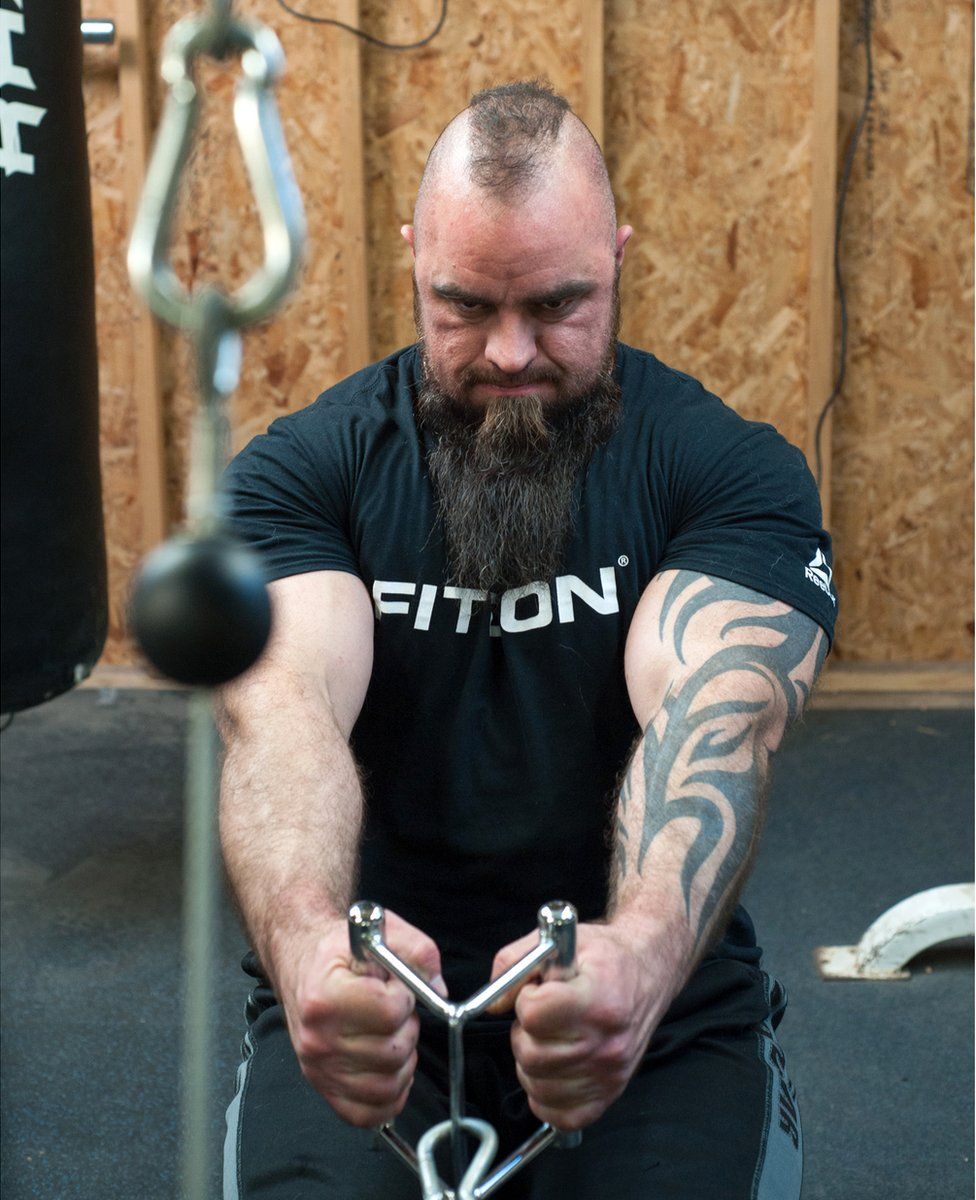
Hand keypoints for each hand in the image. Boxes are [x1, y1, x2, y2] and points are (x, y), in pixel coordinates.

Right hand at [274, 910, 445, 1127]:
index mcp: (326, 996)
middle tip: (393, 1009)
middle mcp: (317, 1039)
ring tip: (389, 1033)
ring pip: (387, 1086)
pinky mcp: (323, 1088)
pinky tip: (388, 1066)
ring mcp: (318, 1068)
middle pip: (393, 1052)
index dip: (404, 996)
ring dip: (402, 1060)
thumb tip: (438, 989)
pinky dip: (388, 1096)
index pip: (390, 1012)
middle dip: (406, 1027)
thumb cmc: (340, 950)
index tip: (394, 985)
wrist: (302, 961)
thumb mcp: (380, 930)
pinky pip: (367, 1113)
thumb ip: (418, 952)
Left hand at [488, 921, 677, 1131]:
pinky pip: (559, 1114)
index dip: (526, 999)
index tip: (537, 990)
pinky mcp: (610, 1093)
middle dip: (525, 1031)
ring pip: (538, 1085)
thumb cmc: (606, 956)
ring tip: (549, 1036)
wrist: (649, 971)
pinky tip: (553, 1066)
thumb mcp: (560, 939)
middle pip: (532, 1054)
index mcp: (599, 1000)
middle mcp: (608, 1043)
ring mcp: (610, 1074)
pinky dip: (546, 1094)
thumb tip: (494, 1004)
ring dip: (531, 1061)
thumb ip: (516, 962)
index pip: (535, 1015)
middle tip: (540, 1015)